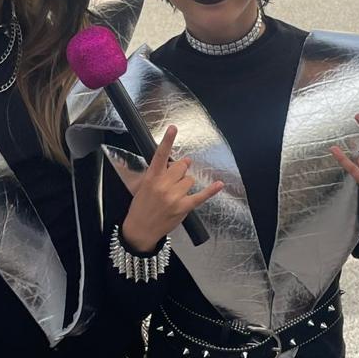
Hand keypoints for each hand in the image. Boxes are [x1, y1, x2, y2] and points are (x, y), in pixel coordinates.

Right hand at [116, 125, 222, 252]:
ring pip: (190, 180)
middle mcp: (163, 185)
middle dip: (180, 170)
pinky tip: (219, 184)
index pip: (160, 155)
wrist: (139, 229)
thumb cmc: (141, 207)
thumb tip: (177, 165)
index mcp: (151, 178)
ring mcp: (174, 197)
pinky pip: (200, 196)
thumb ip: (158, 173)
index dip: (167, 141)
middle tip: (174, 178)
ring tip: (175, 194)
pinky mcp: (183, 207)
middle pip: (181, 167)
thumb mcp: (144, 186)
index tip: (173, 128)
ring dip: (185, 184)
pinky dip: (211, 190)